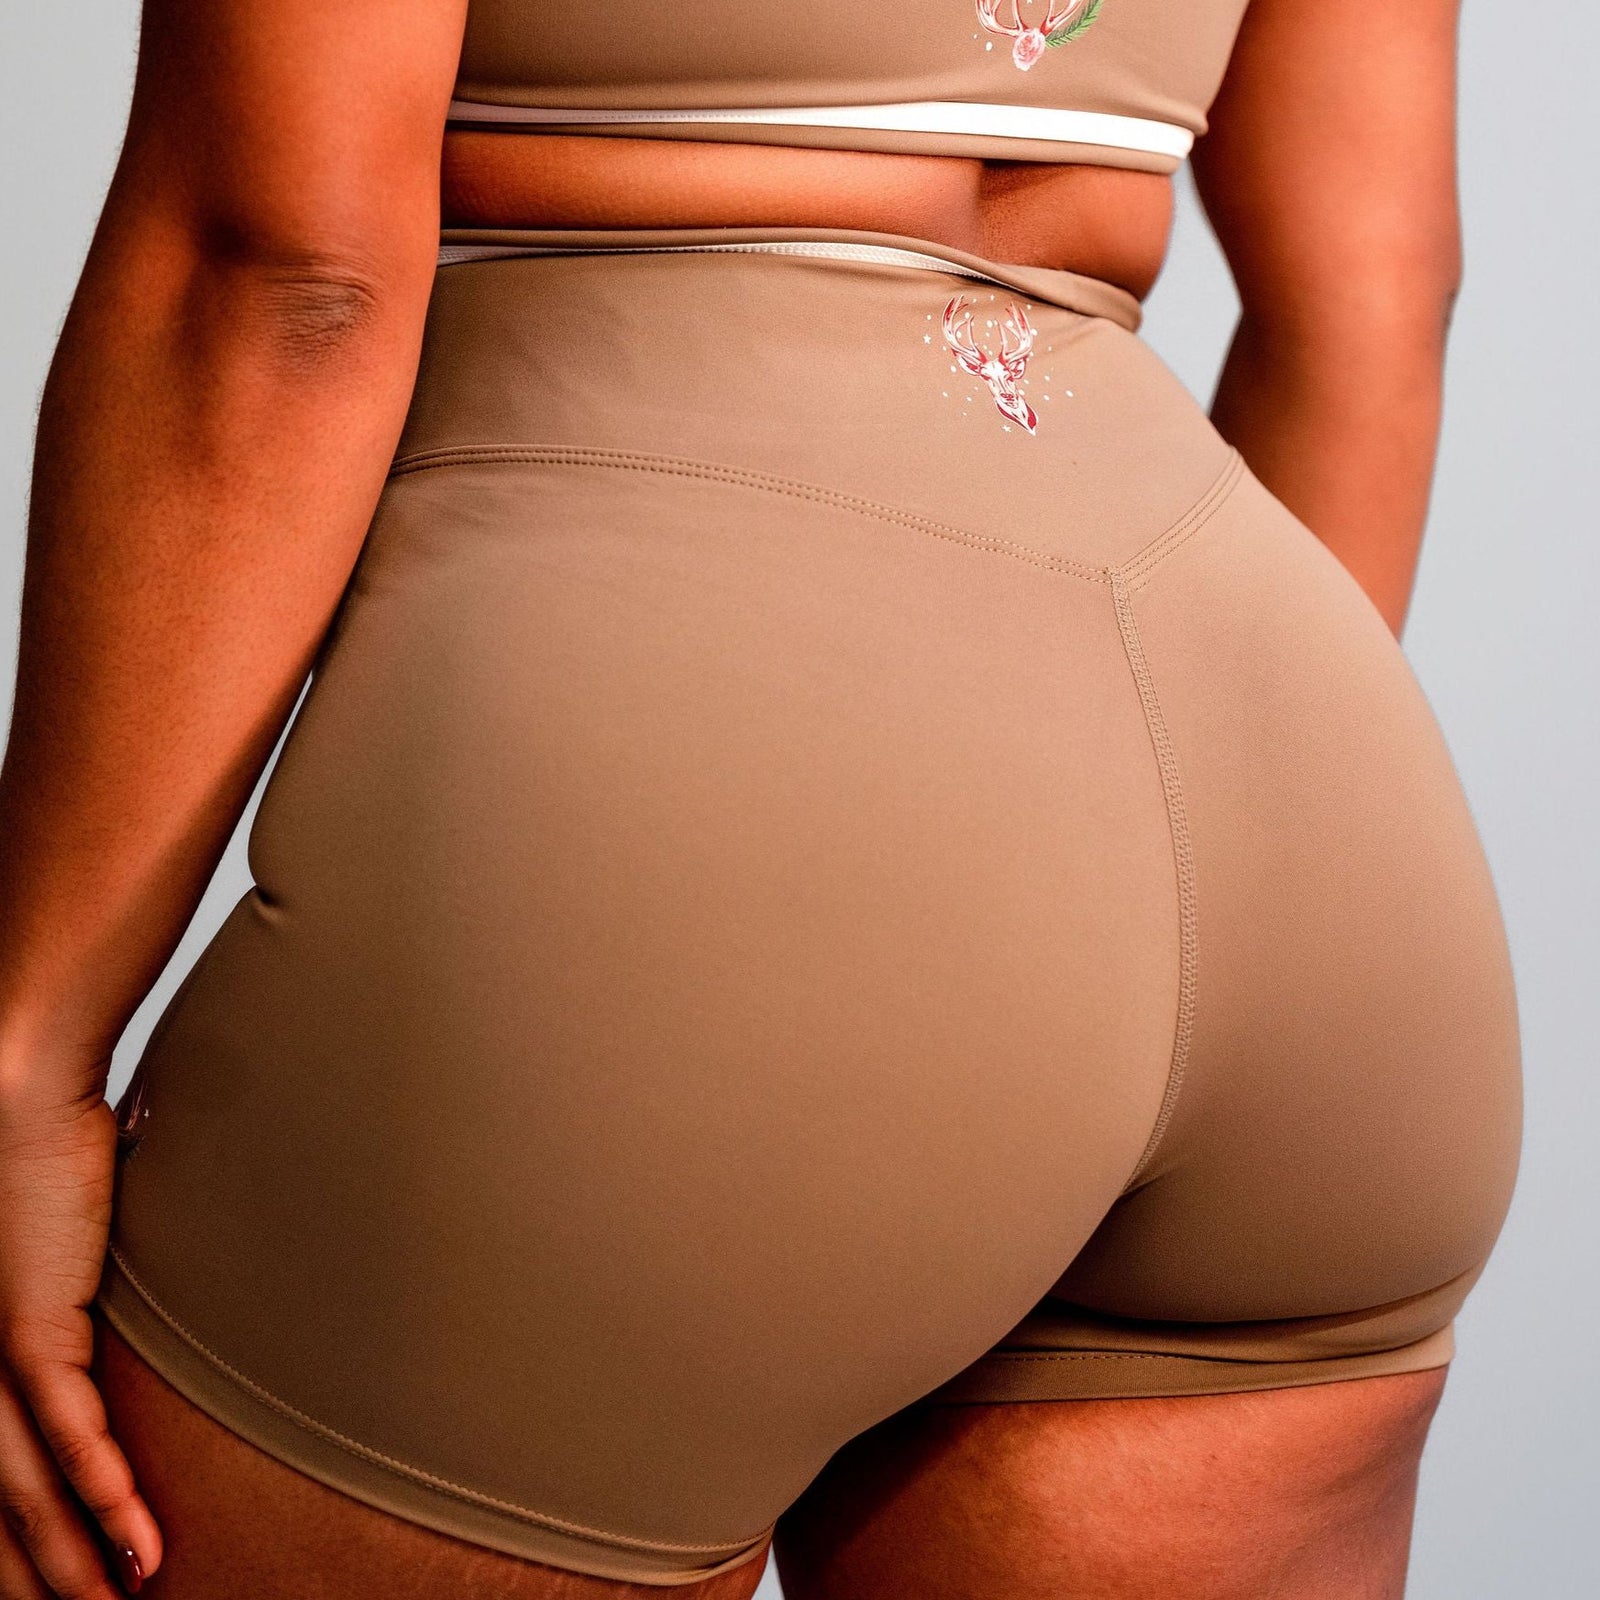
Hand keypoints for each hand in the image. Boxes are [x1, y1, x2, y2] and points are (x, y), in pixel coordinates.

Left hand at [0, 1073, 159, 1596]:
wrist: (12, 1091)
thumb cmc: (32, 1147)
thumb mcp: (49, 1239)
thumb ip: (65, 1282)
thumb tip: (105, 1281)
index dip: (12, 1543)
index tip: (50, 1580)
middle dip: (34, 1572)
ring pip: (23, 1492)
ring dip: (72, 1560)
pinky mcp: (25, 1332)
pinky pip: (69, 1439)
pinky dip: (105, 1500)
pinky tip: (134, 1545)